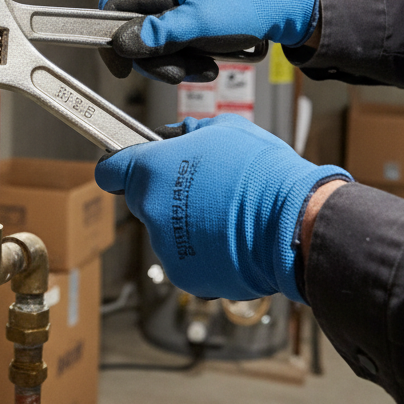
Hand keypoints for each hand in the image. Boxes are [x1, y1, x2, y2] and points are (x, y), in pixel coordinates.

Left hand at [95, 115, 349, 301]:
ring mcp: (166, 246)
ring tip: (225, 214)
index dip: (119, 166)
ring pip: (167, 232)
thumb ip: (187, 133)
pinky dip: (203, 253)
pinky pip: (186, 259)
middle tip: (202, 188)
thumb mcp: (223, 129)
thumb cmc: (262, 174)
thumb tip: (175, 137)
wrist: (293, 222)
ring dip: (186, 225)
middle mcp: (151, 211)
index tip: (127, 166)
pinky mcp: (184, 275)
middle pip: (144, 201)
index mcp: (151, 171)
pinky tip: (230, 239)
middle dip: (165, 194)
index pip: (109, 170)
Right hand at [98, 0, 317, 82]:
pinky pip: (171, 50)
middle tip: (177, 72)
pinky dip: (187, 63)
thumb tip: (123, 42)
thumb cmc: (244, 7)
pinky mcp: (183, 25)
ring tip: (203, 67)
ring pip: (153, 47)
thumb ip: (160, 33)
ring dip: (175, 65)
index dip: (112, 36)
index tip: (121, 64)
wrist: (278, 10)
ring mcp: (172, 9)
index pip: (114, 4)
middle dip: (154, 59)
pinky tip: (208, 65)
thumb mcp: (200, 22)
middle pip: (133, 33)